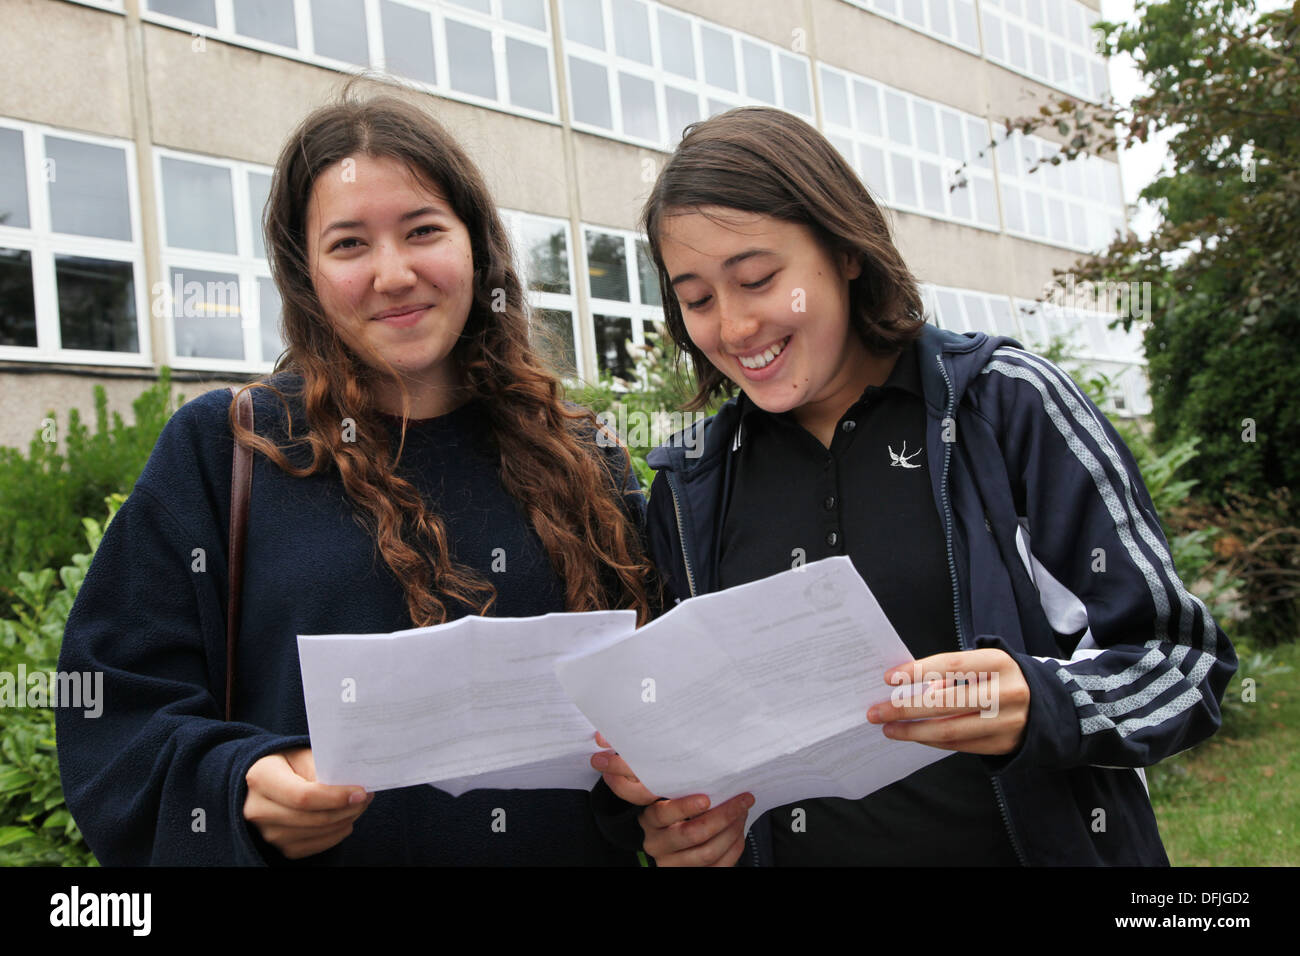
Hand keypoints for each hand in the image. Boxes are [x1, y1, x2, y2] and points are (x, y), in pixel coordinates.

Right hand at [243, 747, 372, 858]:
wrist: (266, 781)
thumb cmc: (288, 763)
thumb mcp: (301, 753)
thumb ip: (321, 765)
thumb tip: (348, 782)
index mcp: (261, 778)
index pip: (303, 796)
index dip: (335, 797)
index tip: (361, 792)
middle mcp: (257, 809)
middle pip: (313, 818)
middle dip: (346, 809)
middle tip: (366, 797)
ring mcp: (266, 832)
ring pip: (317, 833)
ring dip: (345, 820)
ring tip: (359, 804)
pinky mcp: (279, 847)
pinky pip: (315, 846)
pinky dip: (337, 833)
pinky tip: (346, 818)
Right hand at [591, 732, 752, 866]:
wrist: (665, 843)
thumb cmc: (664, 805)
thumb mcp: (652, 786)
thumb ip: (633, 764)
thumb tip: (601, 737)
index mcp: (648, 820)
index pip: (662, 814)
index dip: (684, 808)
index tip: (706, 797)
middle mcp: (657, 843)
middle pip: (690, 834)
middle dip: (721, 817)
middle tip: (742, 799)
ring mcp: (674, 862)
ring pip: (706, 852)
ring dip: (730, 831)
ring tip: (743, 810)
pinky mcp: (691, 873)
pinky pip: (718, 866)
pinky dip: (733, 848)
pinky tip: (740, 830)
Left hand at [866, 649, 1030, 755]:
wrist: (1050, 706)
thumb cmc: (1003, 678)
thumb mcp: (986, 664)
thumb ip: (953, 671)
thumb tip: (909, 684)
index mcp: (1000, 663)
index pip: (952, 665)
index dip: (918, 671)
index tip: (888, 677)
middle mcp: (1007, 693)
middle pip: (946, 703)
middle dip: (905, 708)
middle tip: (876, 711)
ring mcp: (1007, 722)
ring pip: (950, 731)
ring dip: (913, 731)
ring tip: (889, 728)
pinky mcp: (1004, 745)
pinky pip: (960, 746)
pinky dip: (932, 741)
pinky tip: (914, 735)